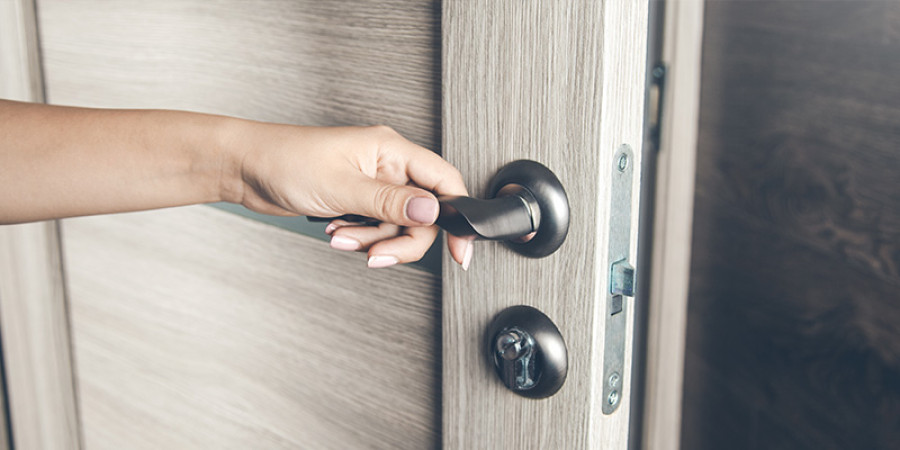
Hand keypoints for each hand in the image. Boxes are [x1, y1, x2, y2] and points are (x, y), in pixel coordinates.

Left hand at [229, 123, 471, 268]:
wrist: (246, 168)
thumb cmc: (285, 160)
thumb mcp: (343, 187)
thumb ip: (391, 203)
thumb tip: (431, 212)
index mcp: (391, 150)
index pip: (443, 181)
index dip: (456, 216)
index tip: (461, 249)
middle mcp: (387, 165)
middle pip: (421, 214)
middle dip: (399, 240)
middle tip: (377, 255)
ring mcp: (372, 184)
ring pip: (396, 226)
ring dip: (372, 240)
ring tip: (342, 237)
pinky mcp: (357, 200)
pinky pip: (375, 227)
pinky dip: (359, 237)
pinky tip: (336, 231)